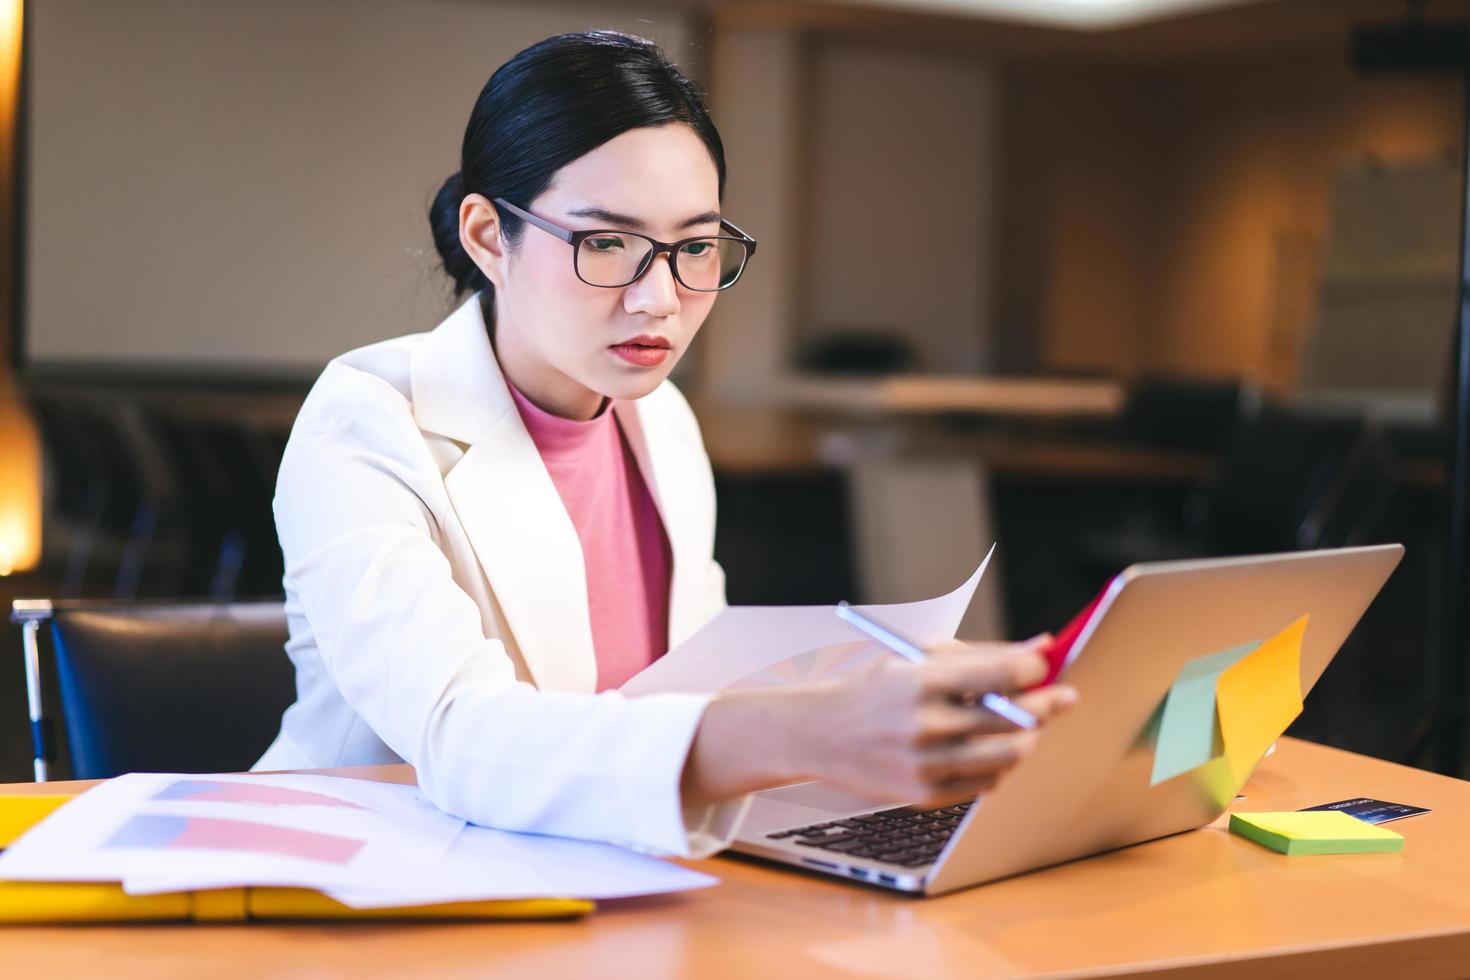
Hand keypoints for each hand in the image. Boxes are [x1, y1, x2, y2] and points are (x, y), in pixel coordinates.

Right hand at [795, 638, 1077, 806]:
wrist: (819, 733)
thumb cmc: (875, 688)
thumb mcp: (917, 657)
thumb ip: (981, 654)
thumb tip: (1042, 646)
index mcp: (922, 681)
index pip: (1004, 673)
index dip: (1035, 667)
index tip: (1043, 664)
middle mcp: (925, 725)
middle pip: (1017, 719)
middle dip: (1047, 704)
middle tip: (1060, 696)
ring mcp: (926, 765)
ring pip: (1011, 756)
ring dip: (1028, 737)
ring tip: (1024, 725)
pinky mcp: (924, 795)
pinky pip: (986, 783)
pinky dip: (997, 764)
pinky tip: (986, 748)